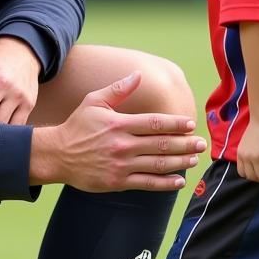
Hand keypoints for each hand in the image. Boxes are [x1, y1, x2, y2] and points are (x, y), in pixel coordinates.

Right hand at [30, 72, 205, 191]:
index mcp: (119, 124)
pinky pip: (147, 184)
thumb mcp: (94, 102)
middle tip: (201, 144)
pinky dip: (165, 183)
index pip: (155, 123)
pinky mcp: (118, 182)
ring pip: (158, 164)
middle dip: (185, 144)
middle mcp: (123, 145)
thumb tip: (138, 74)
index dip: (175, 123)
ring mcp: (121, 165)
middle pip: (161, 144)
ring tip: (194, 159)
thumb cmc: (77, 126)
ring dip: (180, 162)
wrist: (57, 155)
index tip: (190, 124)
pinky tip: (179, 180)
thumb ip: (118, 89)